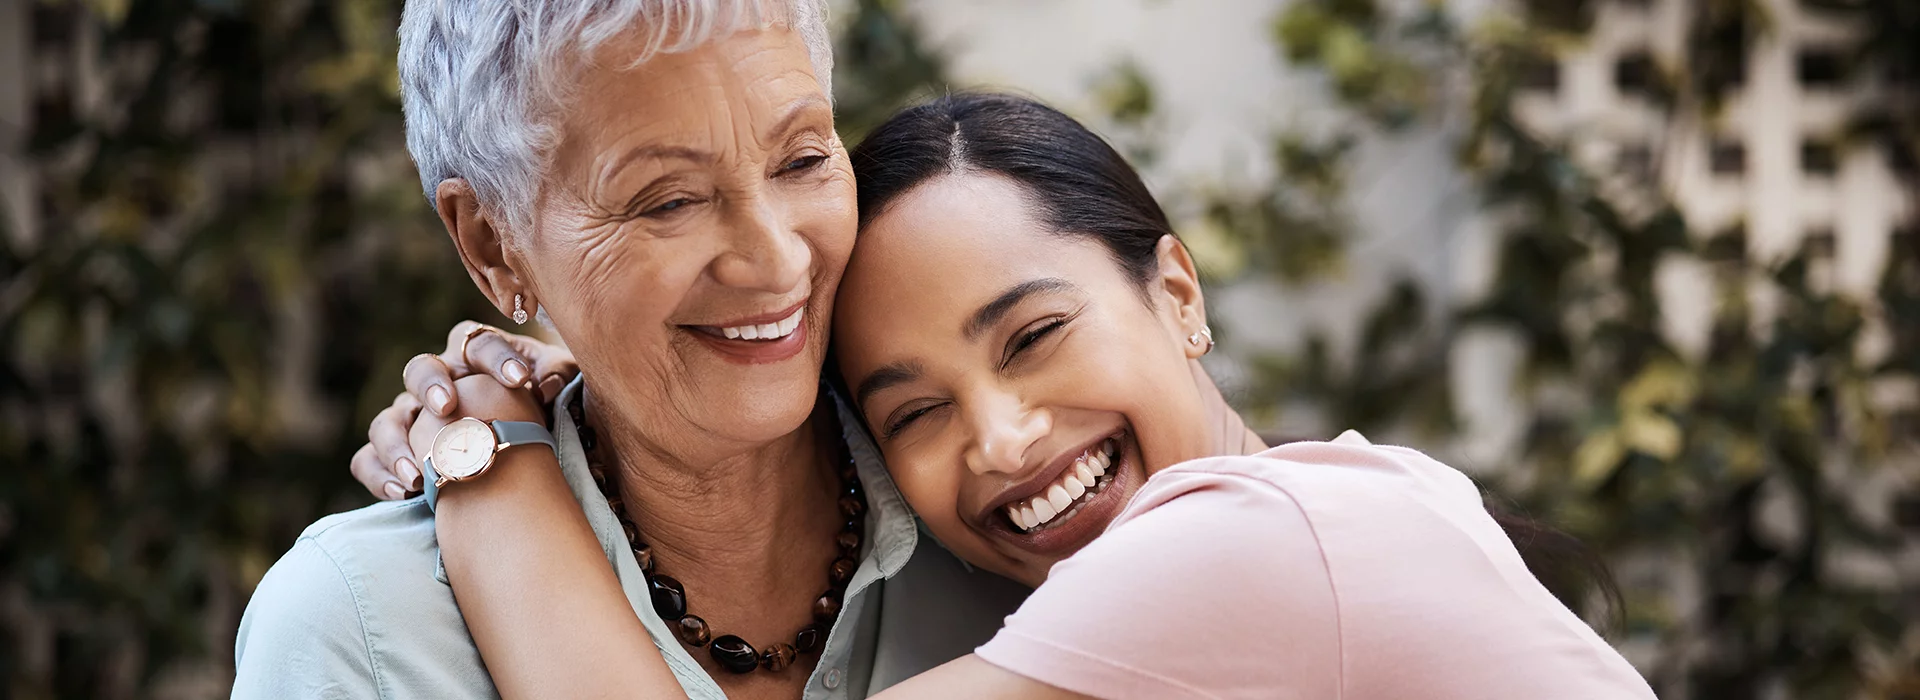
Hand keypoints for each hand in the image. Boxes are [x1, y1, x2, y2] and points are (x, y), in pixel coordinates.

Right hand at [351, 321, 577, 499]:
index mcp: (474, 356)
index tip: (521, 379)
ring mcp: (410, 417)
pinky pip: (368, 460)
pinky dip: (379, 475)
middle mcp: (437, 382)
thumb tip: (548, 385)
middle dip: (431, 385)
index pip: (478, 342)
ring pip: (388, 420)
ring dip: (398, 443)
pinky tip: (403, 492)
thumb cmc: (537, 407)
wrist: (518, 451)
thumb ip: (555, 375)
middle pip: (420, 369)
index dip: (497, 358)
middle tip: (446, 407)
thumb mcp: (555, 386)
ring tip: (419, 472)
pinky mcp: (395, 453)